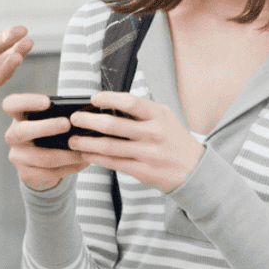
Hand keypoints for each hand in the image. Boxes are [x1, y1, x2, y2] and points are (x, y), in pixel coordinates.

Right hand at [3, 93, 93, 190]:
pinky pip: (49, 172)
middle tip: (67, 124)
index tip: (47, 102)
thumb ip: (58, 116)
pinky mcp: (25, 174)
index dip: (27, 102)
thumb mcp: (50, 121)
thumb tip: (80, 116)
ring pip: (40, 157)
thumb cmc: (50, 133)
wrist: (42, 164)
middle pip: (22, 131)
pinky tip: (83, 161)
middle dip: (46, 127)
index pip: (11, 104)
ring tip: (83, 150)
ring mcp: (17, 156)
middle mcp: (12, 135)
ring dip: (65, 154)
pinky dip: (69, 167)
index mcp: (17, 116)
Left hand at [67, 92, 203, 193]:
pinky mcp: (142, 170)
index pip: (130, 102)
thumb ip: (142, 112)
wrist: (195, 170)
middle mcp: (154, 133)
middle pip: (113, 125)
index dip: (108, 98)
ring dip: (86, 142)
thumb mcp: (165, 119)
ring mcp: (148, 153)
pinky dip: (96, 158)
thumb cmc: (174, 140)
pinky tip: (86, 154)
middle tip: (73, 119)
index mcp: (159, 115)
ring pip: (109, 147)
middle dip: (88, 121)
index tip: (93, 99)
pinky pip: (113, 163)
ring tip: (72, 140)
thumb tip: (110, 104)